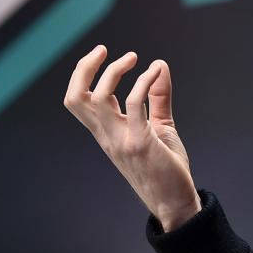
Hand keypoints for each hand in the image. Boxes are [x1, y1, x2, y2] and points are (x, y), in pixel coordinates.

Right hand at [64, 46, 201, 230]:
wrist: (175, 202)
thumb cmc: (166, 167)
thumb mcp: (160, 126)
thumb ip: (158, 97)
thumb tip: (160, 65)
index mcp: (106, 132)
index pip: (77, 101)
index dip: (81, 74)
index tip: (101, 54)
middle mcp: (107, 136)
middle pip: (76, 98)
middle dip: (84, 68)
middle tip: (104, 50)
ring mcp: (121, 140)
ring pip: (99, 98)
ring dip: (115, 71)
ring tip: (135, 58)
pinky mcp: (141, 143)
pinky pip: (134, 104)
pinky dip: (143, 81)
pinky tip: (156, 72)